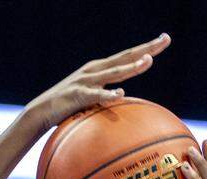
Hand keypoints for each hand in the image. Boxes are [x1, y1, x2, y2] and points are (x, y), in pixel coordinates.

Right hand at [25, 34, 171, 130]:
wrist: (40, 111)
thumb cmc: (68, 106)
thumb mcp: (91, 96)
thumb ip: (106, 94)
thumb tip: (124, 98)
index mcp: (100, 69)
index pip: (127, 56)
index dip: (146, 47)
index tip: (164, 39)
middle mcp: (95, 70)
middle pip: (125, 57)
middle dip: (146, 48)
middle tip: (165, 39)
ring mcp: (86, 81)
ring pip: (114, 73)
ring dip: (131, 67)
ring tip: (148, 61)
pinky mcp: (77, 95)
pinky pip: (95, 95)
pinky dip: (107, 94)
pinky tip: (119, 95)